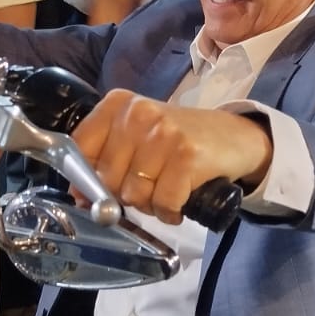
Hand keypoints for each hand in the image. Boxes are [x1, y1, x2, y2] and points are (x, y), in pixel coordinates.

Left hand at [71, 90, 271, 224]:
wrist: (235, 137)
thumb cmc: (179, 141)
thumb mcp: (137, 139)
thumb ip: (104, 161)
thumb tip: (79, 197)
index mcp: (118, 104)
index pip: (80, 148)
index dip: (84, 179)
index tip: (96, 192)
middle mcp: (138, 113)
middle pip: (106, 178)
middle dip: (124, 195)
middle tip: (148, 186)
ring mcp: (163, 133)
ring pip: (134, 195)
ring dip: (150, 204)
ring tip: (167, 189)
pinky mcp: (187, 155)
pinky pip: (163, 203)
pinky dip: (171, 211)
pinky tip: (181, 199)